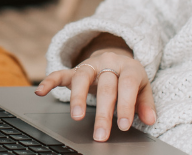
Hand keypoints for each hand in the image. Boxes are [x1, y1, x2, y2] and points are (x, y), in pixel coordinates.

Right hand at [35, 50, 155, 141]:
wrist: (115, 57)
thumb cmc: (129, 78)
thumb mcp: (143, 87)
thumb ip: (146, 104)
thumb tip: (151, 120)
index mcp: (128, 67)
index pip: (127, 85)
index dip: (126, 105)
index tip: (123, 126)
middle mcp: (108, 63)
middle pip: (105, 86)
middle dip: (103, 112)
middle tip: (101, 134)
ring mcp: (90, 65)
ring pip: (82, 77)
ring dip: (78, 97)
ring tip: (77, 117)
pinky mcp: (75, 69)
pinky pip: (60, 73)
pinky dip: (49, 81)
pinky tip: (41, 92)